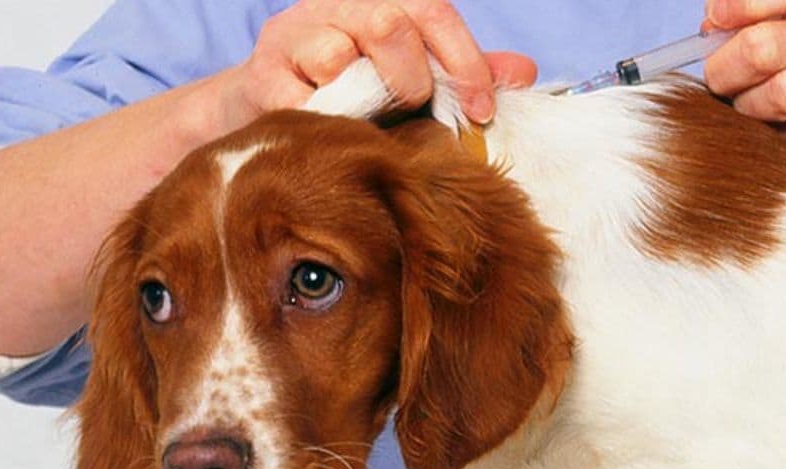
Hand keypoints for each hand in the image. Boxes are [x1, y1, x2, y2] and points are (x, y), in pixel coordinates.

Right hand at [217, 0, 537, 127]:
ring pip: (336, 55)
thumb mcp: (416, 79)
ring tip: (367, 126)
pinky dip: (323, 125)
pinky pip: (299, 101)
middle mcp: (334, 8)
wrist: (268, 112)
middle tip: (413, 114)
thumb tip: (524, 73)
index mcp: (379, 2)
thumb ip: (464, 73)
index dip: (465, 61)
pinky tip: (331, 136)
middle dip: (412, 80)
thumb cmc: (355, 96)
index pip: (432, 11)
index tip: (481, 111)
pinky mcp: (261, 76)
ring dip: (363, 103)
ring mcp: (293, 37)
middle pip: (388, 24)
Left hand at [702, 0, 785, 166]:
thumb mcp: (779, 36)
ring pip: (783, 96)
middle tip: (719, 85)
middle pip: (763, 48)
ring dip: (750, 111)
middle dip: (724, 72)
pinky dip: (779, 144)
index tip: (715, 21)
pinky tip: (781, 136)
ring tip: (750, 111)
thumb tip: (711, 26)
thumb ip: (740, 26)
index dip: (740, 6)